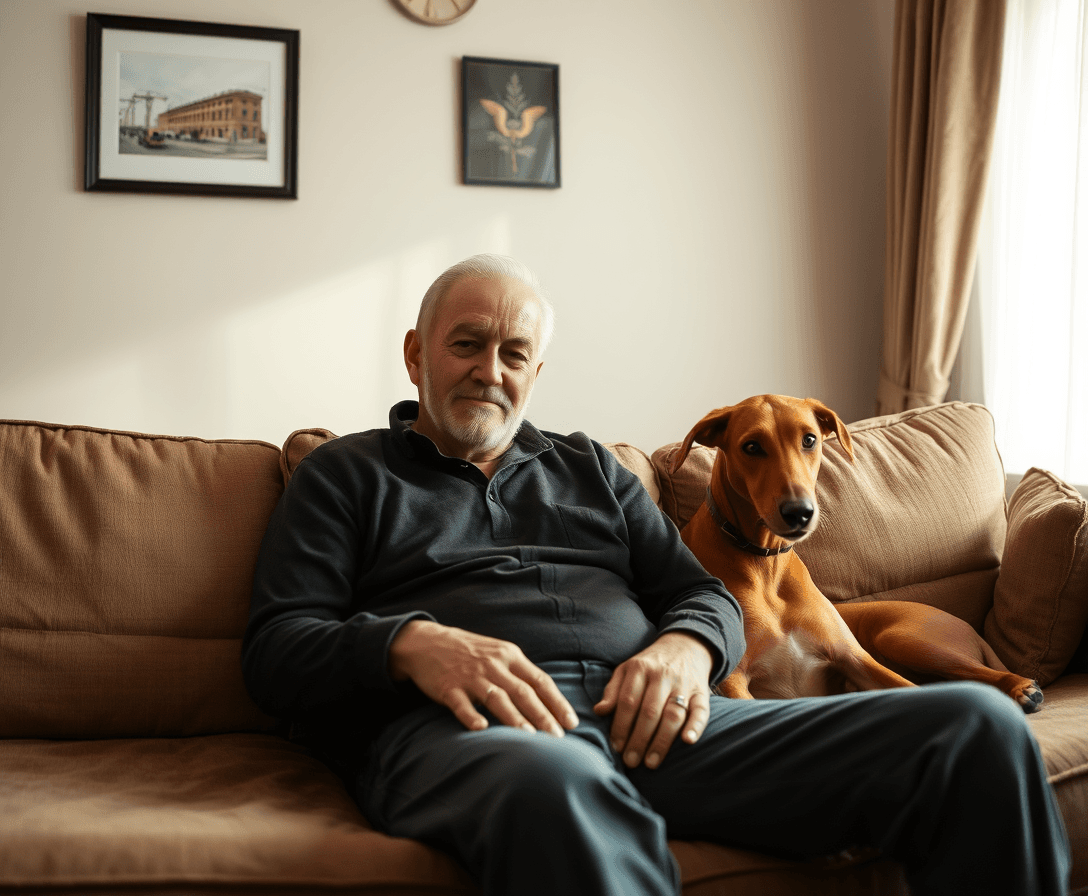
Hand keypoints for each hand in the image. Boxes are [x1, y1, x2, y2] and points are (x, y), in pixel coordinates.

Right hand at [389, 619, 578, 736]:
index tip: (571, 722)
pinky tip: (481, 729)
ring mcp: (470, 676)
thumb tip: (548, 699)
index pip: (539, 680)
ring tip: (529, 737)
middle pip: (523, 692)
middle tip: (557, 737)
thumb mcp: (498, 652)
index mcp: (509, 655)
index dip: (557, 702)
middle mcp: (493, 664)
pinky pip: (461, 704)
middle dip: (542, 715)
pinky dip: (471, 716)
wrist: (427, 642)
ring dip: (514, 718)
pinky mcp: (448, 687)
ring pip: (497, 698)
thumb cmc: (469, 651)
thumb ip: (519, 672)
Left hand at [594, 631, 711, 768]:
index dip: (621, 726)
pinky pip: (700, 710)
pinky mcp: (702, 692)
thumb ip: (613, 691)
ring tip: (651, 763)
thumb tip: (599, 711)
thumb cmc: (650, 665)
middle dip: (639, 740)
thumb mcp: (627, 670)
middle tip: (631, 761)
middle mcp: (662, 675)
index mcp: (640, 669)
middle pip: (649, 711)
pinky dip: (696, 726)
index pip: (628, 701)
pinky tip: (688, 741)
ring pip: (673, 714)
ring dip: (662, 741)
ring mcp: (683, 684)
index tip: (616, 747)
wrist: (684, 646)